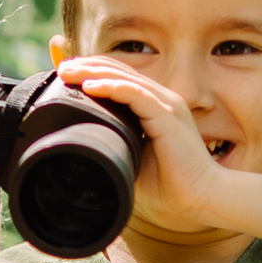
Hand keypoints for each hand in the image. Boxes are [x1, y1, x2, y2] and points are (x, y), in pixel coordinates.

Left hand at [53, 58, 251, 238]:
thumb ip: (114, 147)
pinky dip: (111, 87)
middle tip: (60, 68)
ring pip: (124, 77)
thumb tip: (83, 148)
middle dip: (87, 65)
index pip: (121, 78)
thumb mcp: (133, 160)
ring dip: (93, 72)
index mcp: (155, 106)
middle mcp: (162, 99)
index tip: (66, 74)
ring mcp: (166, 105)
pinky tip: (90, 87)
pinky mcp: (168, 116)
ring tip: (67, 73)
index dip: (94, 71)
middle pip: (119, 71)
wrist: (201, 196)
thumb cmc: (170, 184)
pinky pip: (135, 94)